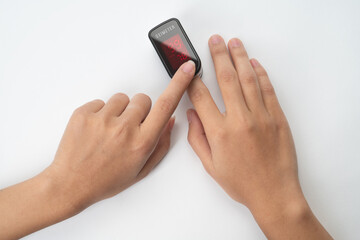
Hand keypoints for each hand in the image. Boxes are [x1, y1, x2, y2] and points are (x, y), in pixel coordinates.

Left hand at [45, 60, 195, 209]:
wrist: (70, 183)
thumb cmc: (106, 180)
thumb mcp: (141, 170)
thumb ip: (161, 144)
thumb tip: (169, 120)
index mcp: (142, 142)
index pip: (166, 105)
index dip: (179, 83)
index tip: (187, 68)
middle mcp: (124, 129)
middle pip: (142, 99)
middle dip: (140, 110)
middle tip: (128, 127)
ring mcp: (102, 119)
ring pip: (122, 98)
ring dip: (120, 111)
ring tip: (110, 130)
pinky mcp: (84, 113)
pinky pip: (101, 101)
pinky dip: (101, 113)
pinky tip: (96, 130)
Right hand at [186, 35, 331, 238]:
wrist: (274, 194)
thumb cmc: (242, 183)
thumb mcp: (210, 166)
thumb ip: (197, 138)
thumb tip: (191, 114)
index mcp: (219, 132)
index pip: (201, 96)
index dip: (193, 79)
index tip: (190, 69)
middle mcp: (240, 120)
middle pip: (226, 79)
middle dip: (218, 56)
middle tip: (214, 41)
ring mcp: (261, 116)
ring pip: (248, 79)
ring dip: (239, 58)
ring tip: (233, 43)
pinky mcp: (278, 118)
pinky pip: (268, 90)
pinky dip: (261, 74)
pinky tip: (254, 64)